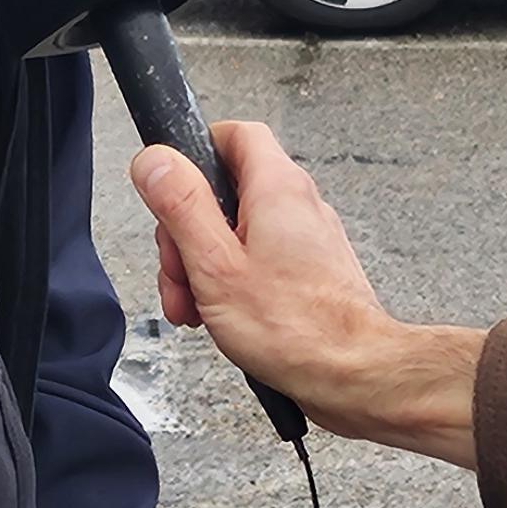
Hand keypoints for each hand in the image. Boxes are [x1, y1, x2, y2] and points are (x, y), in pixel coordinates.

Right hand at [128, 120, 482, 462]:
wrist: (352, 373)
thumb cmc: (293, 327)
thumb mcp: (215, 263)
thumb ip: (181, 205)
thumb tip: (154, 160)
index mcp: (276, 187)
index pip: (234, 134)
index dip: (195, 152)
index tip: (171, 188)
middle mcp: (298, 203)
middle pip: (226, 191)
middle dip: (188, 233)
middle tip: (180, 273)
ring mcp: (307, 238)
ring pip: (237, 231)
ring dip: (204, 266)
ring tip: (197, 307)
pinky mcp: (309, 270)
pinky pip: (258, 260)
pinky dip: (231, 283)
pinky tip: (220, 316)